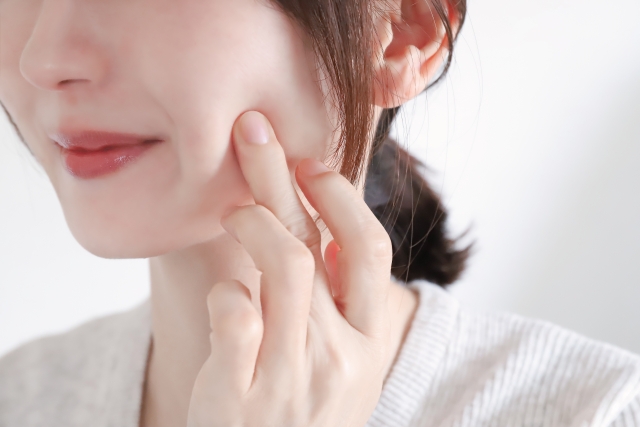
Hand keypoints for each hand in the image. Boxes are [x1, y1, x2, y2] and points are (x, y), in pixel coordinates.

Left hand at [187, 111, 392, 426]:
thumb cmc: (304, 417)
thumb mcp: (344, 367)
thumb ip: (344, 307)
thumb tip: (334, 237)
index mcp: (370, 344)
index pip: (371, 251)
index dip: (342, 199)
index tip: (312, 165)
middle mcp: (340, 357)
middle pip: (319, 243)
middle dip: (284, 176)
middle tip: (253, 129)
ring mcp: (292, 378)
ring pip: (283, 267)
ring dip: (252, 223)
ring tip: (234, 210)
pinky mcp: (241, 399)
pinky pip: (236, 315)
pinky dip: (226, 289)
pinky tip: (227, 291)